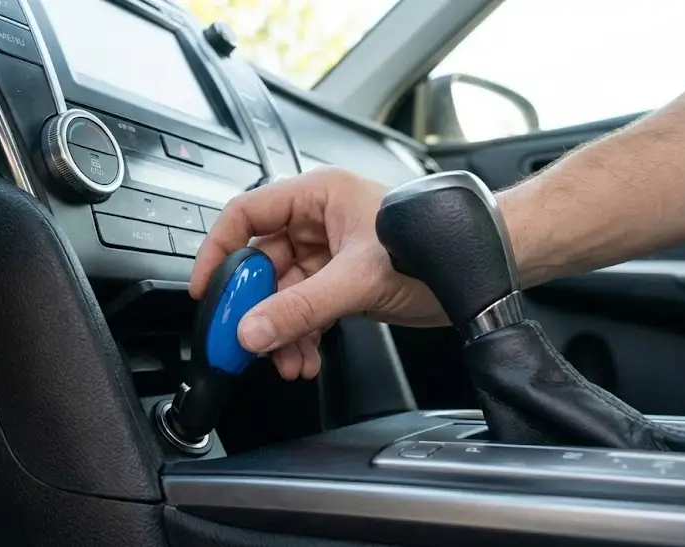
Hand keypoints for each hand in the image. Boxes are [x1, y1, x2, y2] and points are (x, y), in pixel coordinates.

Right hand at [190, 167, 448, 380]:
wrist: (478, 270)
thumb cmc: (434, 245)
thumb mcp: (360, 277)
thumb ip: (302, 308)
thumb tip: (253, 330)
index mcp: (317, 196)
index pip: (247, 215)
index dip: (219, 251)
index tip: (206, 290)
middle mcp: (318, 222)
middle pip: (262, 264)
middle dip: (255, 308)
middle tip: (245, 340)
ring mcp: (330, 255)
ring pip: (283, 294)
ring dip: (280, 330)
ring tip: (286, 360)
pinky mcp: (344, 284)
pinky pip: (306, 310)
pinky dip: (301, 336)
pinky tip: (305, 358)